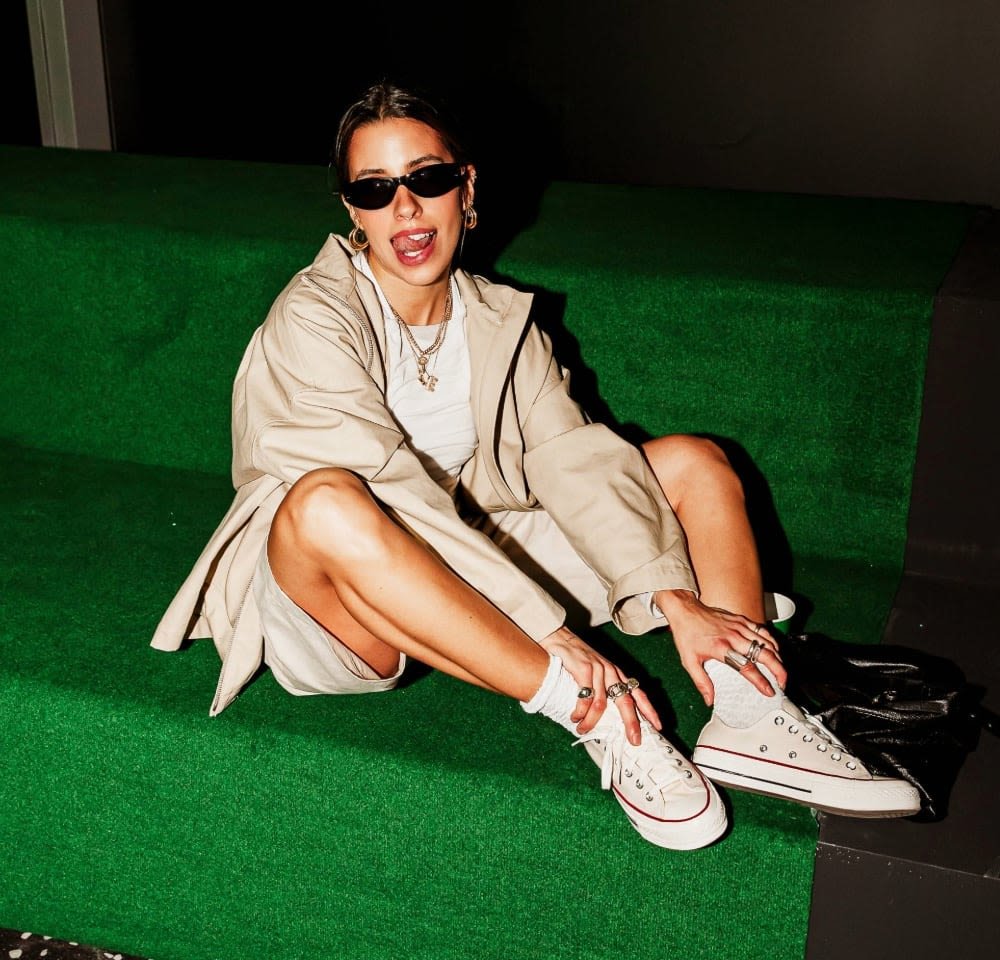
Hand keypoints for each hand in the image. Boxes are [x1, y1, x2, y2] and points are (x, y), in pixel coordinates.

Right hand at [538, 625, 660, 745]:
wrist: (558, 637)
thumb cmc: (575, 658)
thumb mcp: (594, 672)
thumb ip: (601, 689)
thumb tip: (603, 716)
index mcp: (616, 674)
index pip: (637, 693)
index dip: (649, 710)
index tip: (658, 726)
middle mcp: (610, 672)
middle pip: (626, 700)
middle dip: (632, 723)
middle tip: (634, 740)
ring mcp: (598, 670)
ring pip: (602, 704)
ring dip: (592, 721)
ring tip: (583, 729)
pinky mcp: (584, 669)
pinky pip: (586, 697)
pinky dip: (580, 711)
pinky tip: (575, 716)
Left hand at [653, 589, 786, 705]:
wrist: (685, 610)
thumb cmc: (687, 633)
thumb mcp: (688, 661)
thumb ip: (701, 682)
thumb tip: (709, 699)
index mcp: (721, 648)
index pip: (747, 667)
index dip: (761, 681)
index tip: (769, 691)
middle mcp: (733, 637)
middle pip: (764, 654)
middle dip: (779, 670)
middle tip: (783, 683)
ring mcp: (739, 626)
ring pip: (767, 642)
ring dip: (778, 657)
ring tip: (781, 670)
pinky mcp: (741, 619)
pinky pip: (762, 630)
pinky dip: (772, 641)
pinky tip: (775, 650)